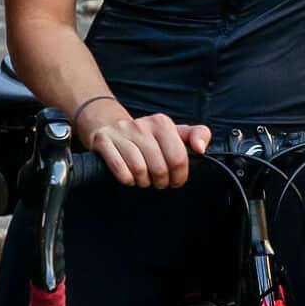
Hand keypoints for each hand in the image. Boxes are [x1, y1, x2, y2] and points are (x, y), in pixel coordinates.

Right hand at [76, 100, 208, 188]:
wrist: (111, 126)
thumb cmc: (148, 137)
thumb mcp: (175, 133)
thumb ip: (198, 135)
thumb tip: (201, 149)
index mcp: (161, 123)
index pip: (178, 158)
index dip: (179, 176)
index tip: (176, 181)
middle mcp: (141, 125)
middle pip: (159, 168)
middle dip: (161, 182)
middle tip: (159, 182)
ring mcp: (121, 132)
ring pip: (139, 170)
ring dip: (143, 182)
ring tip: (144, 180)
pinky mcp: (103, 141)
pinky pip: (119, 169)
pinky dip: (127, 179)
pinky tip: (130, 178)